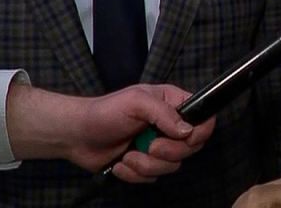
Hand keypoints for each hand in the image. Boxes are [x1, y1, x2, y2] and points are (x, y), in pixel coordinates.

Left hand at [6, 82, 215, 182]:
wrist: (76, 135)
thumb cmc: (106, 111)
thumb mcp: (136, 102)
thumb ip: (164, 113)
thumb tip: (187, 131)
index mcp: (172, 104)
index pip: (204, 118)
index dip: (200, 131)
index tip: (185, 138)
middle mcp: (169, 126)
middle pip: (191, 147)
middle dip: (168, 152)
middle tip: (149, 146)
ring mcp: (158, 147)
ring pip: (172, 166)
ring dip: (147, 165)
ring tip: (128, 156)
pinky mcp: (145, 165)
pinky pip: (153, 178)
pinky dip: (135, 174)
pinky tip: (120, 164)